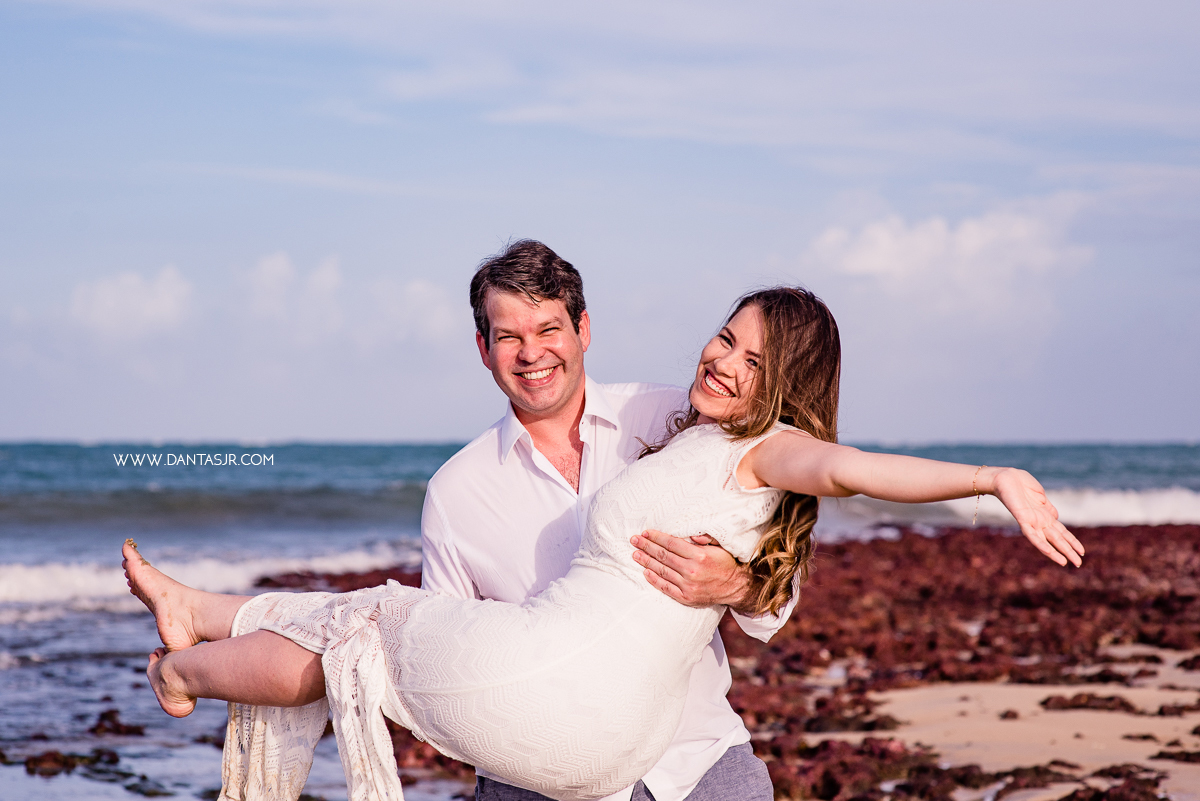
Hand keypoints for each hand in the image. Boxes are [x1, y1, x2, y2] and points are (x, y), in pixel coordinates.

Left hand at [630, 530, 750, 609]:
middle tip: (634, 540)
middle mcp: (692, 571)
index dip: (656, 537)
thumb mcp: (720, 546)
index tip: (645, 533)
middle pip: (663, 556)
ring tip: (636, 554)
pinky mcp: (686, 597)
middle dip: (647, 546)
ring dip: (646, 562)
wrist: (735, 588)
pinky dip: (654, 580)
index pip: (672, 543)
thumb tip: (690, 535)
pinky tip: (645, 572)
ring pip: (662, 571)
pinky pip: (666, 587)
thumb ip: (706, 537)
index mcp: (700, 555)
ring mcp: (688, 586)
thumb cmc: (726, 563)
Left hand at [990, 467, 1084, 566]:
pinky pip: (1031, 534)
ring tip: (1066, 563)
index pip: (1061, 531)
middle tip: (1079, 564)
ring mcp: (1031, 521)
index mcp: (1045, 516)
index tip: (1082, 551)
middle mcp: (1039, 521)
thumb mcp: (1040, 496)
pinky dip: (1040, 544)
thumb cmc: (1020, 484)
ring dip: (1056, 552)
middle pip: (1057, 538)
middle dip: (1068, 550)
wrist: (1005, 476)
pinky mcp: (1022, 518)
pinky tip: (1048, 552)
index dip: (1072, 541)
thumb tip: (1056, 517)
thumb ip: (1048, 508)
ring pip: (1047, 540)